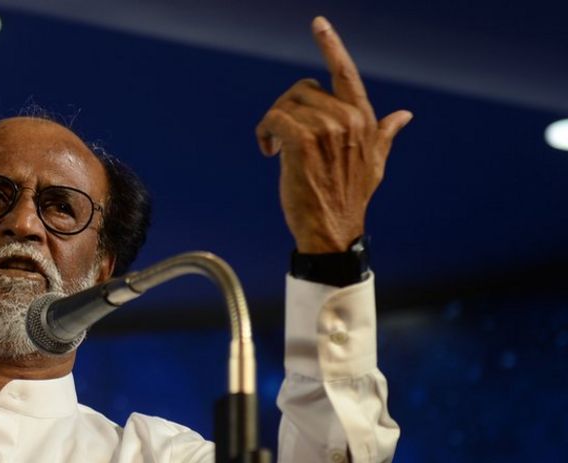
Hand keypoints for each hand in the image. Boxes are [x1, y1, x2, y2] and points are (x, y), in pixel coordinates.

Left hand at [256, 16, 412, 252]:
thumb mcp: (374, 164)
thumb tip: (404, 115)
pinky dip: (265, 132)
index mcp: (363, 120)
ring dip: (274, 124)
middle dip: (287, 110)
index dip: (331, 46)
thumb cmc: (349, 199)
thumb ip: (385, 134)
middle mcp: (348, 120)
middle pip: (303, 90)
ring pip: (287, 105)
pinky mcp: (303, 142)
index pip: (346, 73)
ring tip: (275, 149)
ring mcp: (327, 130)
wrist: (333, 231)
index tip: (318, 23)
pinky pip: (274, 119)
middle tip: (281, 137)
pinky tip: (268, 151)